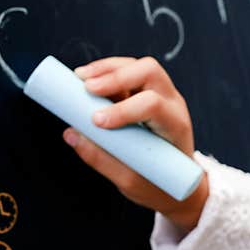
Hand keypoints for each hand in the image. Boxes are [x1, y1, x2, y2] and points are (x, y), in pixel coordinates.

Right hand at [63, 56, 207, 232]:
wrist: (179, 183)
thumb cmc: (159, 184)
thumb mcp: (132, 181)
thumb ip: (102, 159)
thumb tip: (71, 134)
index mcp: (175, 126)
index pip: (153, 105)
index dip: (123, 109)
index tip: (96, 121)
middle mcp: (172, 103)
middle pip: (150, 71)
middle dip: (116, 76)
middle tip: (87, 88)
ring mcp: (161, 94)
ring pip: (138, 66)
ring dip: (108, 68)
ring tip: (79, 78)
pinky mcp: (146, 92)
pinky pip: (128, 71)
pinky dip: (107, 71)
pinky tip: (85, 80)